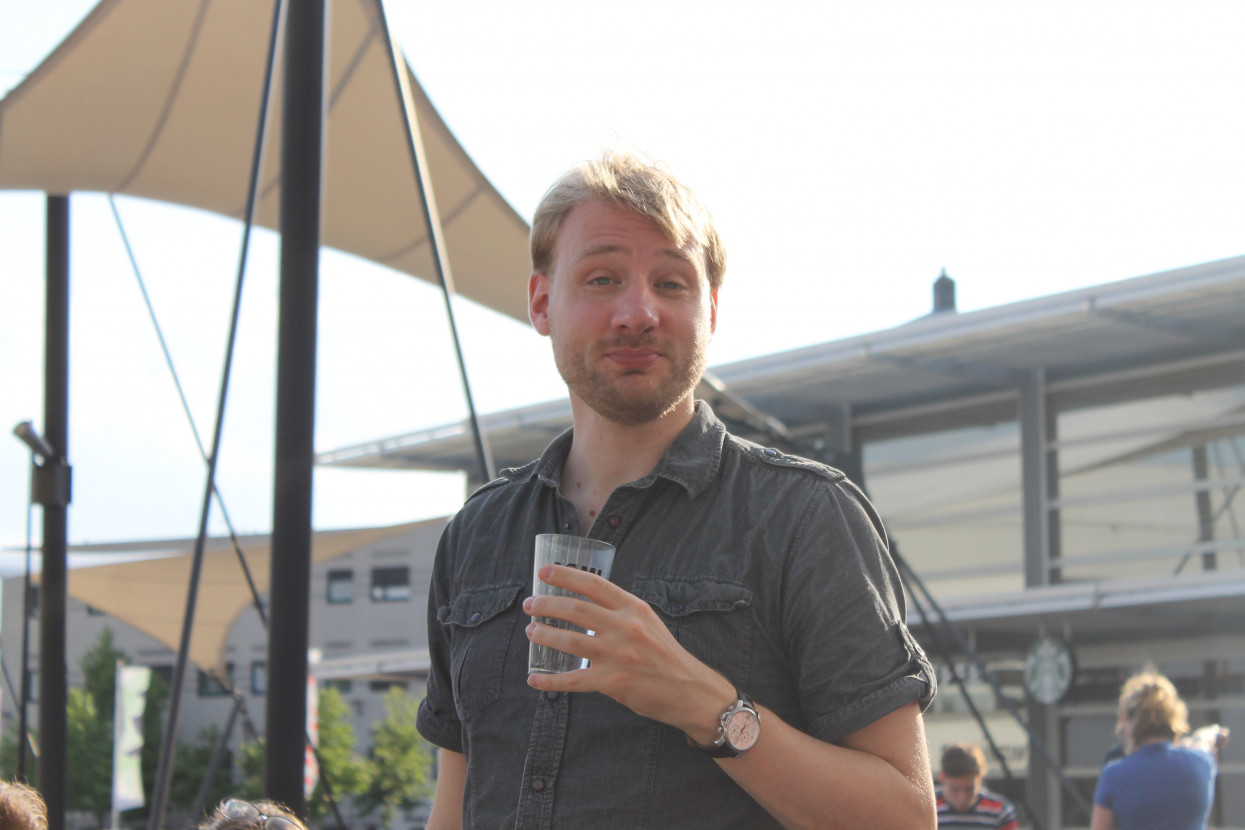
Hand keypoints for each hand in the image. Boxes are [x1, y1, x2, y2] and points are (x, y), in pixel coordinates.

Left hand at [523, 564, 734, 742]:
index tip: (544, 571)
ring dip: (545, 635)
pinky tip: (535, 679)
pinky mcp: (613, 682)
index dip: (566, 575)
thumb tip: (586, 603)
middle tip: (531, 605)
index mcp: (634, 608)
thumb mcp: (648, 622)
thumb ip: (621, 612)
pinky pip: (574, 680)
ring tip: (531, 632)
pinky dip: (551, 681)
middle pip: (577, 609)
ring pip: (571, 641)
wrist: (689, 690)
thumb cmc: (665, 654)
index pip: (594, 584)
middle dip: (547, 604)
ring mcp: (618, 655)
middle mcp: (625, 627)